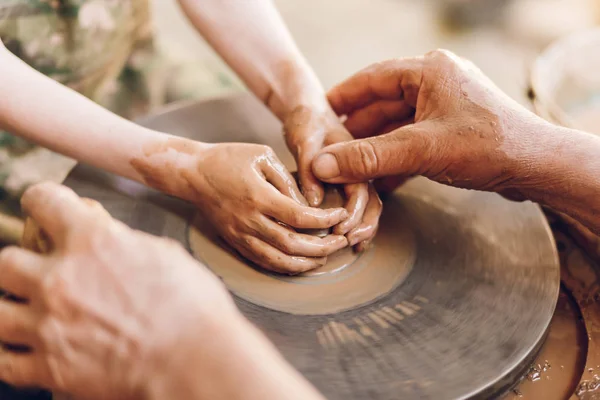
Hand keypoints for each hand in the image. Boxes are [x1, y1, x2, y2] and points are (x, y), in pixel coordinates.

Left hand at [0, 182, 238, 398]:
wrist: (194, 360)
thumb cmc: (192, 307)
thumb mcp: (165, 254)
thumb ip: (126, 241)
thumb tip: (111, 236)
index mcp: (93, 241)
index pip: (44, 202)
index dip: (42, 201)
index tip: (41, 207)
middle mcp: (61, 278)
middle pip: (7, 262)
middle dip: (21, 264)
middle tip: (39, 271)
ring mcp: (49, 325)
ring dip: (13, 310)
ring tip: (30, 313)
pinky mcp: (50, 369)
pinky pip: (5, 364)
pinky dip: (11, 357)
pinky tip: (25, 351)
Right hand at [130, 138, 349, 272]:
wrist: (192, 174)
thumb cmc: (229, 158)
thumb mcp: (263, 156)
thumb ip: (287, 180)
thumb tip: (309, 204)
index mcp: (259, 196)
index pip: (301, 218)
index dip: (325, 221)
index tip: (340, 215)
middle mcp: (250, 221)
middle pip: (293, 245)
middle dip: (323, 247)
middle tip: (341, 241)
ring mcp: (241, 235)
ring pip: (279, 261)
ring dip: (306, 263)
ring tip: (325, 257)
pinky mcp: (236, 243)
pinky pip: (263, 262)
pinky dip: (285, 267)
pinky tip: (301, 263)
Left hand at [283, 106, 382, 250]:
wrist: (305, 106)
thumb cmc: (305, 117)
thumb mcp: (304, 138)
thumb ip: (310, 168)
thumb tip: (313, 201)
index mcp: (355, 155)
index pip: (361, 191)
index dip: (354, 213)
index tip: (341, 229)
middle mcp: (360, 166)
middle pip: (371, 201)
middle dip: (364, 225)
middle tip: (348, 242)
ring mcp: (356, 172)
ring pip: (368, 204)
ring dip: (362, 225)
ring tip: (353, 246)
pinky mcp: (347, 178)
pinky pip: (356, 202)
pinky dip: (355, 219)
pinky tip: (345, 234)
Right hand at [311, 50, 549, 197]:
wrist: (537, 167)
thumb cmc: (487, 146)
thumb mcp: (420, 150)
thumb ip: (368, 158)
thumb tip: (322, 165)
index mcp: (429, 70)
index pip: (372, 78)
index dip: (343, 97)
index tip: (320, 113)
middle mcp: (437, 82)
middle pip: (384, 103)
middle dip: (358, 129)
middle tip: (332, 149)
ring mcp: (446, 106)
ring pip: (398, 125)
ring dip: (376, 147)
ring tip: (351, 168)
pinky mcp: (454, 130)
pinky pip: (414, 139)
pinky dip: (396, 158)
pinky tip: (381, 179)